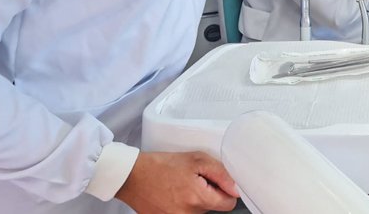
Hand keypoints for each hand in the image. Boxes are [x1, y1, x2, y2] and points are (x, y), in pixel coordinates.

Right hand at [115, 151, 238, 213]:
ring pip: (199, 212)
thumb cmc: (161, 165)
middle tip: (194, 179)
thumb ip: (220, 173)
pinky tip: (174, 195)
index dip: (225, 190)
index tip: (217, 182)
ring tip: (181, 186)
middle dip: (208, 193)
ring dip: (196, 200)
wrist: (132, 177)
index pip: (228, 204)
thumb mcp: (195, 159)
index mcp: (197, 198)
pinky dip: (183, 206)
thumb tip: (236, 188)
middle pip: (213, 208)